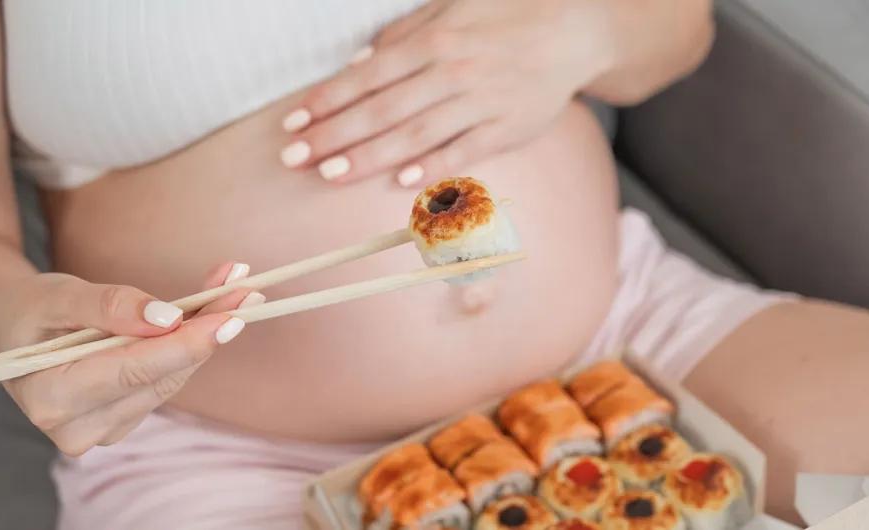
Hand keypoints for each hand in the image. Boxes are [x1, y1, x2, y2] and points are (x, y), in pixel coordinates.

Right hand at [0, 262, 264, 455]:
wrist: (7, 331)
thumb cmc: (25, 309)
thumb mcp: (56, 295)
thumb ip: (108, 306)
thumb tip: (169, 319)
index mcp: (50, 397)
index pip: (134, 371)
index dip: (186, 344)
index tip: (230, 315)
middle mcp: (77, 427)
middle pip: (162, 376)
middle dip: (208, 329)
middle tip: (246, 289)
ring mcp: (103, 429)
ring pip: (173, 378)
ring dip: (207, 331)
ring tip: (234, 287)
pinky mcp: (124, 419)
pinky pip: (168, 379)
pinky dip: (192, 342)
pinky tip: (214, 310)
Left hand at [278, 0, 612, 187]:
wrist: (574, 27)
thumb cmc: (503, 17)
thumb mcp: (450, 9)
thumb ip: (403, 37)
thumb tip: (357, 64)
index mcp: (434, 41)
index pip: (368, 76)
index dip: (327, 100)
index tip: (293, 122)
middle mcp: (453, 71)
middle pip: (383, 110)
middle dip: (334, 136)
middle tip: (296, 159)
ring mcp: (482, 101)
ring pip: (416, 134)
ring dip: (370, 156)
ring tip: (331, 175)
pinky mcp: (508, 127)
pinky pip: (465, 151)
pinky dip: (433, 166)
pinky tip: (400, 181)